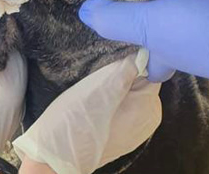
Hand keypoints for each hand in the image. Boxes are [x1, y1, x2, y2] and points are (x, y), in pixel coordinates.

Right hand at [13, 56, 160, 173]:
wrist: (58, 155)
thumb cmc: (78, 120)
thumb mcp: (101, 87)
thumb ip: (126, 69)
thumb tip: (143, 53)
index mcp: (149, 105)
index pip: (149, 70)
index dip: (131, 61)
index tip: (112, 61)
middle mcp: (150, 118)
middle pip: (141, 82)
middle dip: (123, 76)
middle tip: (100, 78)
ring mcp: (138, 129)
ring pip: (131, 94)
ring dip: (116, 88)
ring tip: (96, 91)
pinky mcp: (125, 134)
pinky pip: (124, 108)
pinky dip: (113, 102)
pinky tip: (96, 104)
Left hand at [79, 0, 208, 83]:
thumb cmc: (192, 30)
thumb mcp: (147, 24)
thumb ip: (115, 19)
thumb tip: (84, 13)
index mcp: (166, 54)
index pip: (148, 65)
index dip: (137, 59)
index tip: (122, 44)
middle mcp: (187, 43)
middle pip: (166, 26)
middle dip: (156, 9)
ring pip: (188, 2)